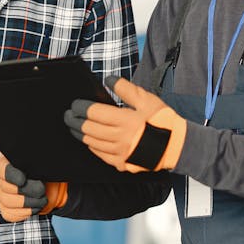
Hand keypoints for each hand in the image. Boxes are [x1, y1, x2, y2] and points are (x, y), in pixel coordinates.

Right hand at [0, 154, 66, 221]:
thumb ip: (32, 157)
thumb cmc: (43, 167)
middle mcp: (1, 179)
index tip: (23, 180)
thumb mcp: (40, 158)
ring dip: (29, 203)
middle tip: (41, 189)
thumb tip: (30, 151)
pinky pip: (10, 215)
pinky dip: (25, 213)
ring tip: (42, 199)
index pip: (2, 170)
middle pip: (5, 190)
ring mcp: (2, 195)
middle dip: (27, 191)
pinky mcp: (7, 208)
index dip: (12, 176)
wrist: (49, 181)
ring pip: (7, 203)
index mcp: (6, 163)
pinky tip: (36, 206)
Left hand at [64, 76, 185, 172]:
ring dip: (80, 134)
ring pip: (91, 143)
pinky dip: (91, 146)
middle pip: (88, 129)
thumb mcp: (147, 100)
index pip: (93, 113)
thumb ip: (126, 89)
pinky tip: (89, 140)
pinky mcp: (121, 163)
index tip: (74, 104)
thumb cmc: (163, 121)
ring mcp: (119, 153)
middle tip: (68, 115)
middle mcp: (119, 139)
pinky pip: (99, 155)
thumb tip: (108, 80)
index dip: (80, 108)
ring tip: (74, 127)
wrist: (175, 146)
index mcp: (125, 120)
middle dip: (74, 121)